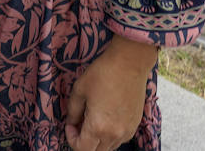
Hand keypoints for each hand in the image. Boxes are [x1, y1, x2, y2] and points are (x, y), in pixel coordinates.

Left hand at [64, 35, 158, 150]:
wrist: (129, 63)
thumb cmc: (103, 73)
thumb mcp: (79, 90)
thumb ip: (72, 111)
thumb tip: (71, 122)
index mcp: (98, 127)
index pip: (82, 149)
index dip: (71, 139)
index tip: (69, 125)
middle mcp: (115, 134)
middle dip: (83, 142)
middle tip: (78, 125)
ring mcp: (127, 131)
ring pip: (108, 148)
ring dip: (97, 141)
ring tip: (91, 120)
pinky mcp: (135, 125)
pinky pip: (119, 139)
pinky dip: (109, 136)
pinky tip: (105, 118)